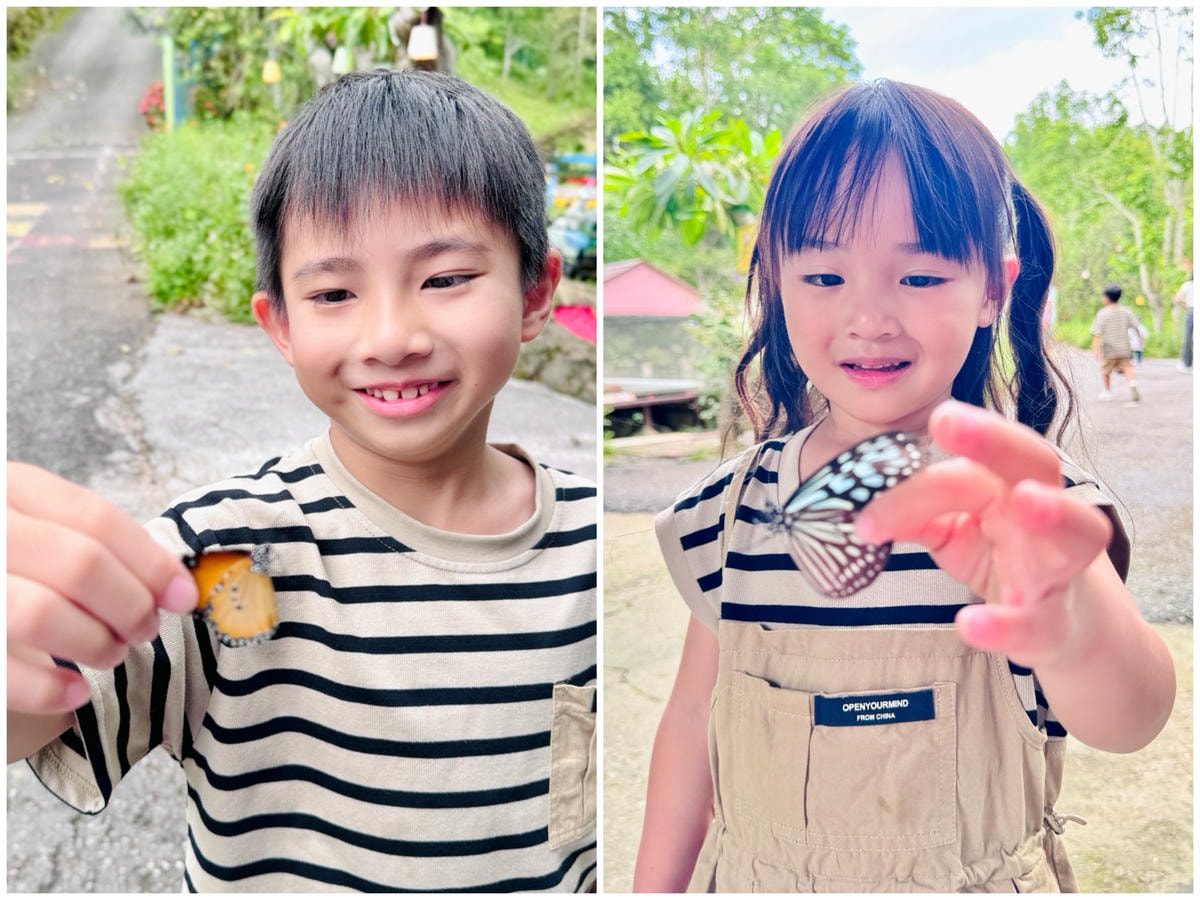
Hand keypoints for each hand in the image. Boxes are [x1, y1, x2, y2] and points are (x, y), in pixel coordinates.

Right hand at [7, 463, 196, 714]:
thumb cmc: (12, 560)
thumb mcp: (40, 527)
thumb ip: (93, 544)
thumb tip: (174, 587)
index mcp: (11, 489)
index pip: (97, 520)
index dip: (151, 562)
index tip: (184, 596)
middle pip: (80, 565)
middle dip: (130, 606)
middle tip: (144, 630)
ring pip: (42, 613)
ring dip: (94, 642)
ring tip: (110, 654)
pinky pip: (1, 672)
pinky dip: (47, 689)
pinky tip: (75, 693)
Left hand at [856, 401, 1112, 669]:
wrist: (1057, 624)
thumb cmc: (1001, 557)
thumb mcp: (953, 529)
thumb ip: (914, 513)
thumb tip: (863, 505)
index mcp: (1010, 484)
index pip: (973, 460)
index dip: (937, 456)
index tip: (909, 436)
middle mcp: (1041, 514)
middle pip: (1035, 462)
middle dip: (996, 439)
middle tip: (946, 418)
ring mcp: (1056, 568)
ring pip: (1079, 532)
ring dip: (1056, 512)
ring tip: (1025, 502)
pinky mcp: (1053, 622)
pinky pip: (1036, 622)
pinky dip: (1005, 625)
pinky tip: (969, 624)